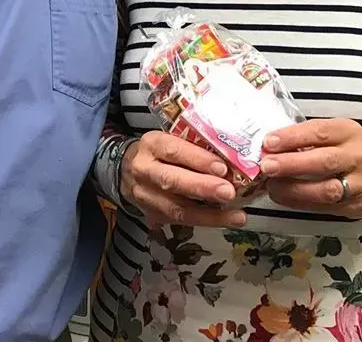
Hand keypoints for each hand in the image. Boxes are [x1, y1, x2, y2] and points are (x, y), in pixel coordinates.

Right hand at [120, 133, 246, 227]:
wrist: (126, 171)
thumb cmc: (157, 152)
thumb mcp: (168, 139)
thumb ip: (191, 146)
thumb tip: (229, 155)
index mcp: (151, 144)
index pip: (173, 150)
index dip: (197, 159)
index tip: (221, 166)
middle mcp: (145, 170)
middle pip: (171, 180)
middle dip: (203, 187)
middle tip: (229, 192)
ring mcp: (146, 196)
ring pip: (176, 208)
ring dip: (209, 214)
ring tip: (235, 215)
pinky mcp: (153, 215)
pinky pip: (180, 222)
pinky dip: (205, 222)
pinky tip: (225, 221)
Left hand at [259, 119, 361, 219]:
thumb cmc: (345, 147)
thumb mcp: (333, 132)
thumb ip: (307, 136)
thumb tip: (270, 144)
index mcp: (348, 132)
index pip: (319, 132)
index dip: (292, 137)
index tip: (268, 142)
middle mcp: (356, 157)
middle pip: (325, 162)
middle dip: (292, 164)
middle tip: (267, 166)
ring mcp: (359, 184)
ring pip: (327, 189)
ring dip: (295, 189)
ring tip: (272, 186)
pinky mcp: (356, 206)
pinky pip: (326, 207)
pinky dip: (301, 203)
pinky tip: (283, 197)